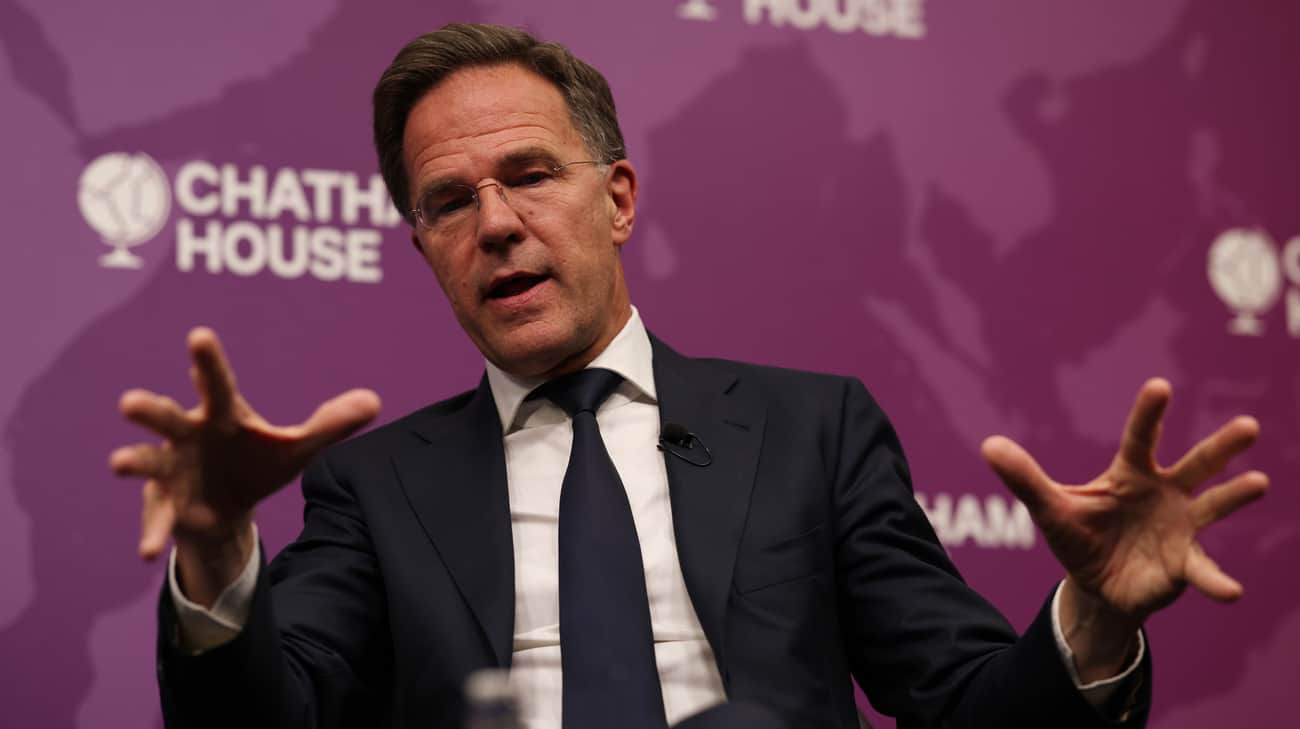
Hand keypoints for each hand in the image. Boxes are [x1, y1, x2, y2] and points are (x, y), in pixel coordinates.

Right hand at [109, 327, 380, 568]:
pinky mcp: (166, 505)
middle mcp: (189, 435)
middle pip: (168, 417)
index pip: (217, 383)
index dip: (208, 361)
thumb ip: (332, 424)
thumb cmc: (257, 462)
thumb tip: (374, 401)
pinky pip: (157, 519)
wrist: (228, 507)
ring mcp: (171, 470)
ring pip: (148, 461)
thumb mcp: (298, 446)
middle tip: (130, 402)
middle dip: (150, 410)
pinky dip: (151, 533)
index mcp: (222, 415)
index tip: (199, 336)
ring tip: (118, 462)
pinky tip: (146, 552)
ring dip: (133, 460)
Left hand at [981, 378, 1266, 657]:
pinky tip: (1232, 591)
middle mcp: (1165, 493)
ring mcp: (1181, 527)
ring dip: (1235, 496)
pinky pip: (1203, 571)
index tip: (1160, 386)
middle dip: (1221, 447)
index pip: (1141, 438)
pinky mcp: (1184, 563)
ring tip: (1258, 483)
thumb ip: (1025, 478)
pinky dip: (1217, 581)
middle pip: (1196, 464)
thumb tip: (988, 444)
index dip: (1149, 414)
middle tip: (1248, 425)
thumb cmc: (1078, 536)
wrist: (1096, 584)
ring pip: (1214, 507)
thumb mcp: (1049, 508)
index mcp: (1130, 474)